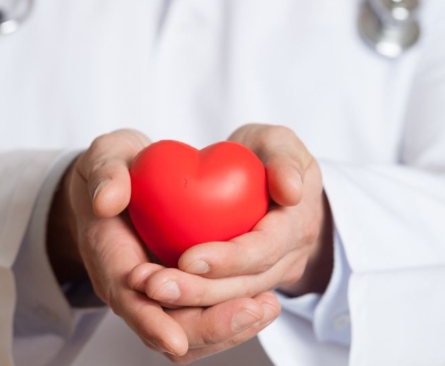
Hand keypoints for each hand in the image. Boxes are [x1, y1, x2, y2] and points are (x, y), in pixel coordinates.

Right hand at [46, 129, 279, 360]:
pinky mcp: (180, 284)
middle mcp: (132, 284)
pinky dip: (231, 315)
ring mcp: (158, 288)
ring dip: (227, 327)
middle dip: (208, 327)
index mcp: (110, 257)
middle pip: (168, 327)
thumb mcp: (107, 156)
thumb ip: (105, 173)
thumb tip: (107, 201)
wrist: (119, 180)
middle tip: (252, 309)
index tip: (177, 340)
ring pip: (190, 329)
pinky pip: (204, 313)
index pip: (129, 300)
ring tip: (265, 308)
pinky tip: (263, 302)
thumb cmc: (114, 167)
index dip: (152, 321)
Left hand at [130, 124, 333, 308]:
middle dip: (200, 291)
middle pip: (244, 286)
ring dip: (188, 302)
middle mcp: (286, 259)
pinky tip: (155, 296)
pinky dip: (188, 302)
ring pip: (230, 300)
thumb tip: (290, 191)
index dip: (230, 259)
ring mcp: (268, 274)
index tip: (188, 259)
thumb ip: (284, 158)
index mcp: (296, 226)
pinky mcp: (246, 279)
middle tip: (155, 286)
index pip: (266, 250)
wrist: (272, 180)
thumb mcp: (279, 143)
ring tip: (149, 290)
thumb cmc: (270, 156)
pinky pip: (220, 298)